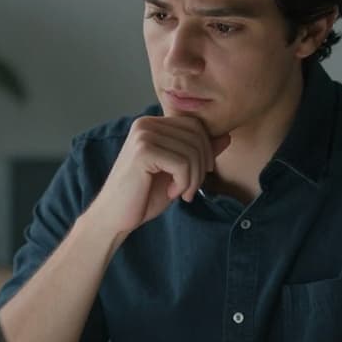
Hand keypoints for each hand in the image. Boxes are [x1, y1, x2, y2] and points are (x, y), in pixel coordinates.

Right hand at [86, 116, 230, 238]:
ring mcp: (143, 136)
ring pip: (192, 151)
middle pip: (197, 136)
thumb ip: (199, 152)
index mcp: (152, 124)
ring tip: (182, 193)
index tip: (196, 177)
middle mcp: (146, 124)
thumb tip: (226, 136)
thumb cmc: (144, 196)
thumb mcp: (178, 172)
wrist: (115, 217)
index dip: (206, 151)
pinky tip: (172, 193)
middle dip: (201, 167)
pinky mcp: (143, 151)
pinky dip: (184, 183)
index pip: (195, 125)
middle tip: (191, 189)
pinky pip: (182, 164)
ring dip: (193, 179)